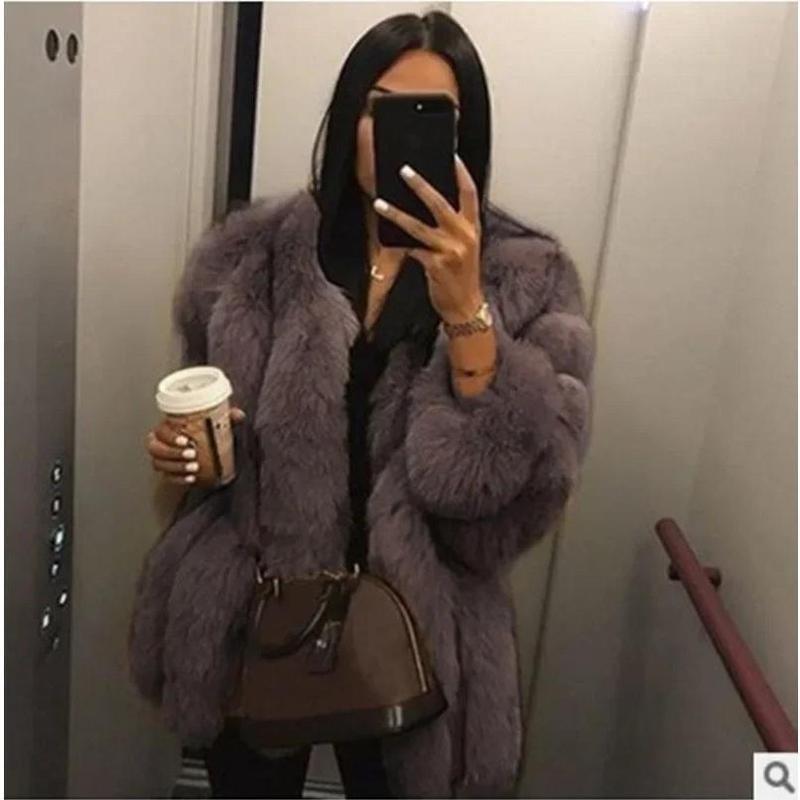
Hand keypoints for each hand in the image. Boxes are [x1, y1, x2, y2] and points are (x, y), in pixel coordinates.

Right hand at [145, 406, 245, 486]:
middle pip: (156, 449)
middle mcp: (160, 442)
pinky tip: (191, 478)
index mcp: (167, 427)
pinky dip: (178, 479)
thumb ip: (226, 417)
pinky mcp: (167, 472)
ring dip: (176, 466)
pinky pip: (167, 477)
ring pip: (159, 464)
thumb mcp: (214, 422)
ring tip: (194, 467)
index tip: (185, 440)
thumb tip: (239, 415)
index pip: (160, 430)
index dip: (170, 436)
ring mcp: (161, 458)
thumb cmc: (202, 432)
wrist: (202, 449)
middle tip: (192, 454)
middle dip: (173, 452)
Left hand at [373, 154, 483, 323]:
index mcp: (473, 228)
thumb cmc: (462, 276)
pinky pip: (412, 249)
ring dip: (396, 213)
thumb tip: (428, 207)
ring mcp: (450, 251)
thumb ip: (454, 228)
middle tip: (404, 170)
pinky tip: (384, 235)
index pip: (470, 193)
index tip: (451, 156)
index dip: (461, 173)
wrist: (465, 307)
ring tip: (379, 203)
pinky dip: (398, 243)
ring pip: (418, 226)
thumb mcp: (466, 248)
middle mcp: (464, 236)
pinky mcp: (436, 266)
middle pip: (440, 203)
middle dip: (420, 185)